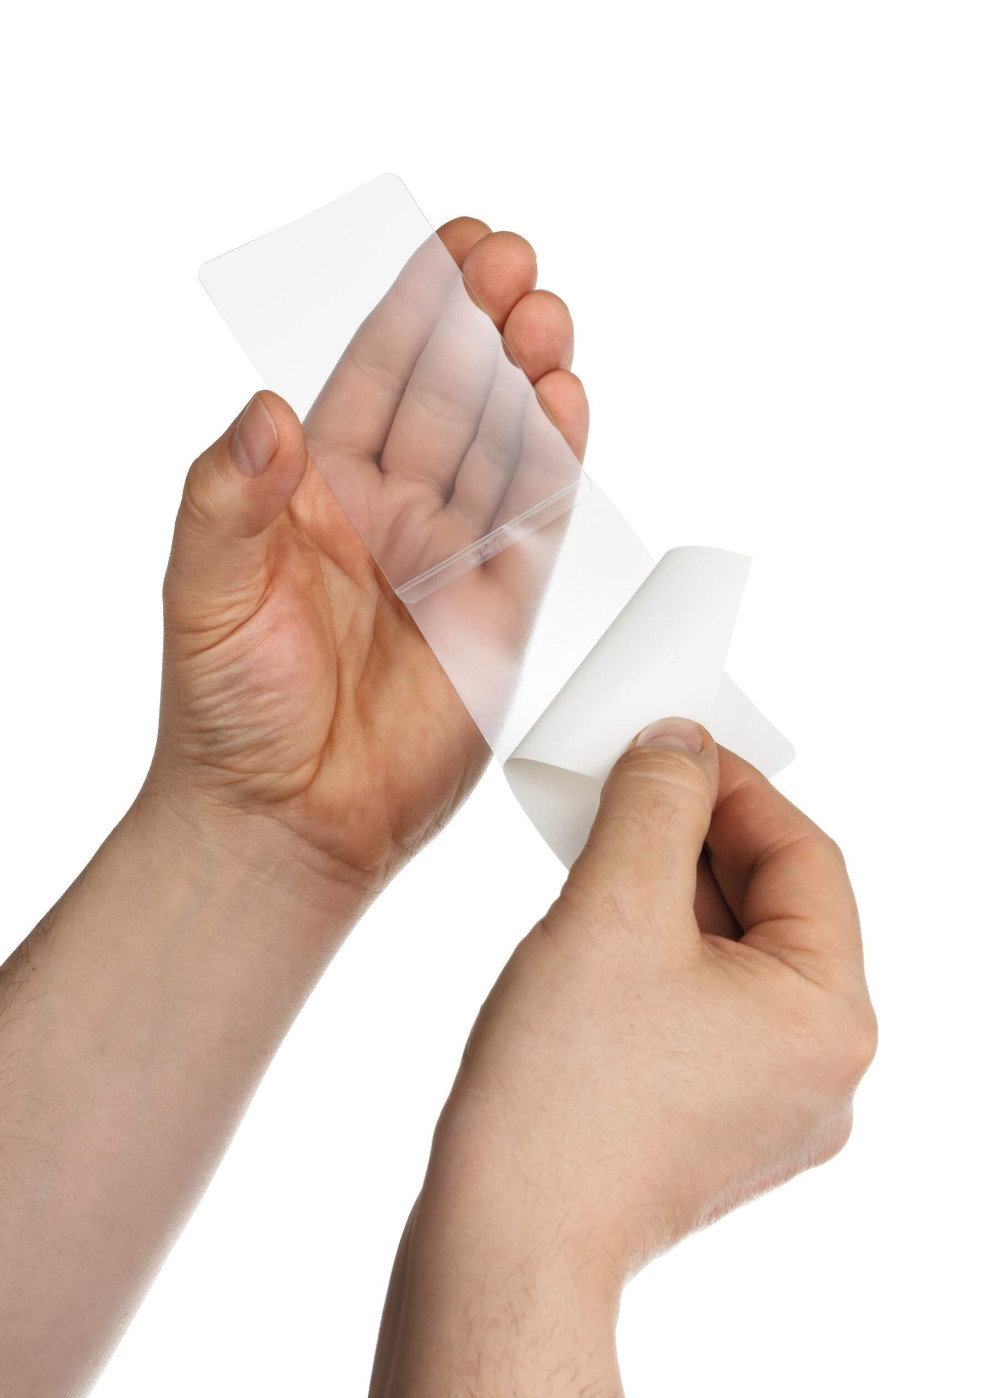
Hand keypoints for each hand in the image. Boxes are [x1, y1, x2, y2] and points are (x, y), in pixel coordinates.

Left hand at [149, 218, 587, 897]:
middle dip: (483, 327)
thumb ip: (229, 495)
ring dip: (527, 380)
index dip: (415, 311)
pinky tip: (566, 402)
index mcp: (316, 494)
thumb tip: (262, 411)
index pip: (375, 378)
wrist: (285, 819)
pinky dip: (554, 463)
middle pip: (450, 396)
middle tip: (514, 264)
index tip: (454, 248)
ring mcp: (450, 562)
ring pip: (502, 447)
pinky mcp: (500, 614)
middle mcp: (390, 516)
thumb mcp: (202, 588)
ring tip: (546, 317)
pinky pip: (535, 523)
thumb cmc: (228, 710)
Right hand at [374, 720, 875, 1396]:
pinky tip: (597, 923)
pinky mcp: (713, 1121)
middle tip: (625, 786)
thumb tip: (679, 745)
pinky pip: (702, 1004)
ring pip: (730, 955)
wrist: (506, 1239)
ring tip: (598, 849)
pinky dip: (657, 951)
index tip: (672, 746)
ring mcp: (769, 1103)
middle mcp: (818, 1067)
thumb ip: (655, 803)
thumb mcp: (613, 906)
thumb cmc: (564, 1093)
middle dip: (693, 837)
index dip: (734, 786)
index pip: (803, 855)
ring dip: (668, 890)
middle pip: (769, 905)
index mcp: (829, 1015)